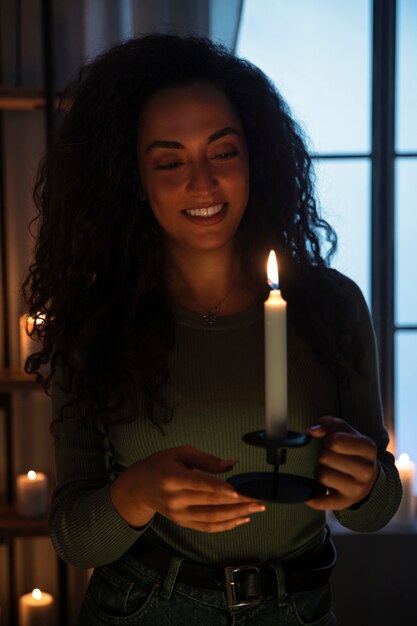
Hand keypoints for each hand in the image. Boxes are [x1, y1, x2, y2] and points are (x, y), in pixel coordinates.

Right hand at [109, 445, 264, 531]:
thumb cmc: (160, 464)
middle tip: (258, 500)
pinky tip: (241, 519)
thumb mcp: (179, 453)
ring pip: (211, 519)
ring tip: (255, 510)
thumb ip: (206, 460)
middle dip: (237, 503)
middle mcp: (175, 500)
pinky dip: (225, 526)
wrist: (139, 488)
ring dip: (236, 516)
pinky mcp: (182, 523)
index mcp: (172, 478)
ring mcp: (179, 515)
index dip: (218, 488)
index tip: (237, 492)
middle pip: (209, 503)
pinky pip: (207, 527)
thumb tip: (232, 464)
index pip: (198, 484)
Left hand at [305, 416, 378, 510]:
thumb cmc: (351, 449)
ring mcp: (357, 489)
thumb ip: (329, 424)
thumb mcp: (345, 431)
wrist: (367, 477)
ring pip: (322, 476)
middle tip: (328, 457)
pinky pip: (321, 500)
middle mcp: (366, 470)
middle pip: (325, 458)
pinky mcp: (345, 503)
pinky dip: (312, 496)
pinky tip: (313, 489)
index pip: (335, 441)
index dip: (327, 439)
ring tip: (326, 469)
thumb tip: (312, 431)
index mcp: (368, 448)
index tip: (330, 441)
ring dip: (318, 471)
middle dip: (322, 455)